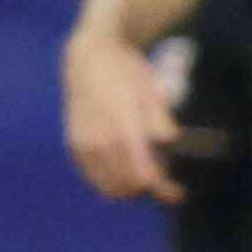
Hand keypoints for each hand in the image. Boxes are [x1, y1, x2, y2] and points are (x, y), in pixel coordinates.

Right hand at [63, 30, 184, 202]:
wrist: (89, 59)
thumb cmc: (127, 73)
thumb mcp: (152, 91)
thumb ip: (161, 122)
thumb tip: (170, 144)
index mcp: (123, 126)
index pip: (144, 175)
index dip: (163, 189)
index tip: (178, 191)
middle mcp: (99, 140)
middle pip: (128, 186)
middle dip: (150, 190)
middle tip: (166, 182)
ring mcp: (83, 144)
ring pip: (109, 187)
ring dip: (130, 188)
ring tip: (145, 176)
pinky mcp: (74, 146)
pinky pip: (93, 178)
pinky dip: (111, 181)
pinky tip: (124, 170)